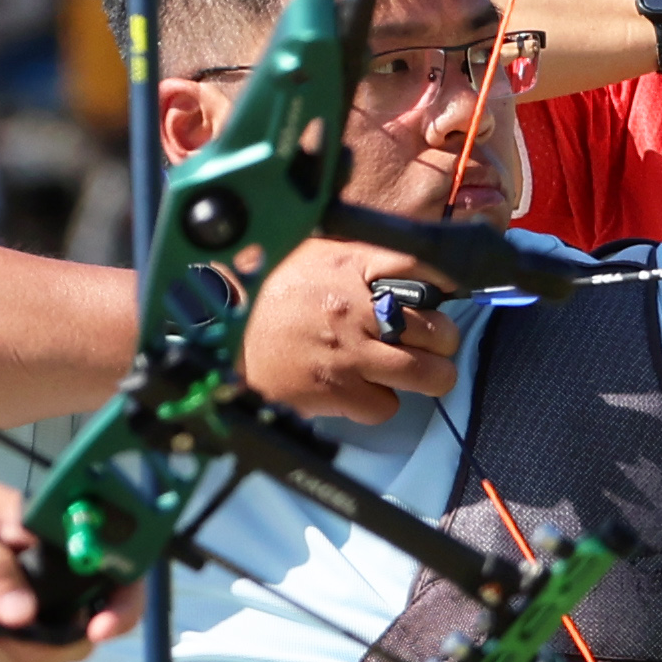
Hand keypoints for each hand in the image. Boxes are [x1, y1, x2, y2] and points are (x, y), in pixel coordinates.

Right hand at [238, 237, 460, 426]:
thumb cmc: (264, 291)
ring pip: (427, 376)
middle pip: (440, 332)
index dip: (447, 284)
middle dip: (442, 340)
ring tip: (412, 369)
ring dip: (427, 375)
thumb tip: (412, 265)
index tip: (448, 295)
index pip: (423, 267)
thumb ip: (361, 258)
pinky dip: (380, 402)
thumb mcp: (313, 255)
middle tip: (429, 342)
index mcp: (351, 266)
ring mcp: (349, 355)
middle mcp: (357, 310)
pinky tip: (363, 387)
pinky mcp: (335, 392)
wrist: (213, 332)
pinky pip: (386, 406)